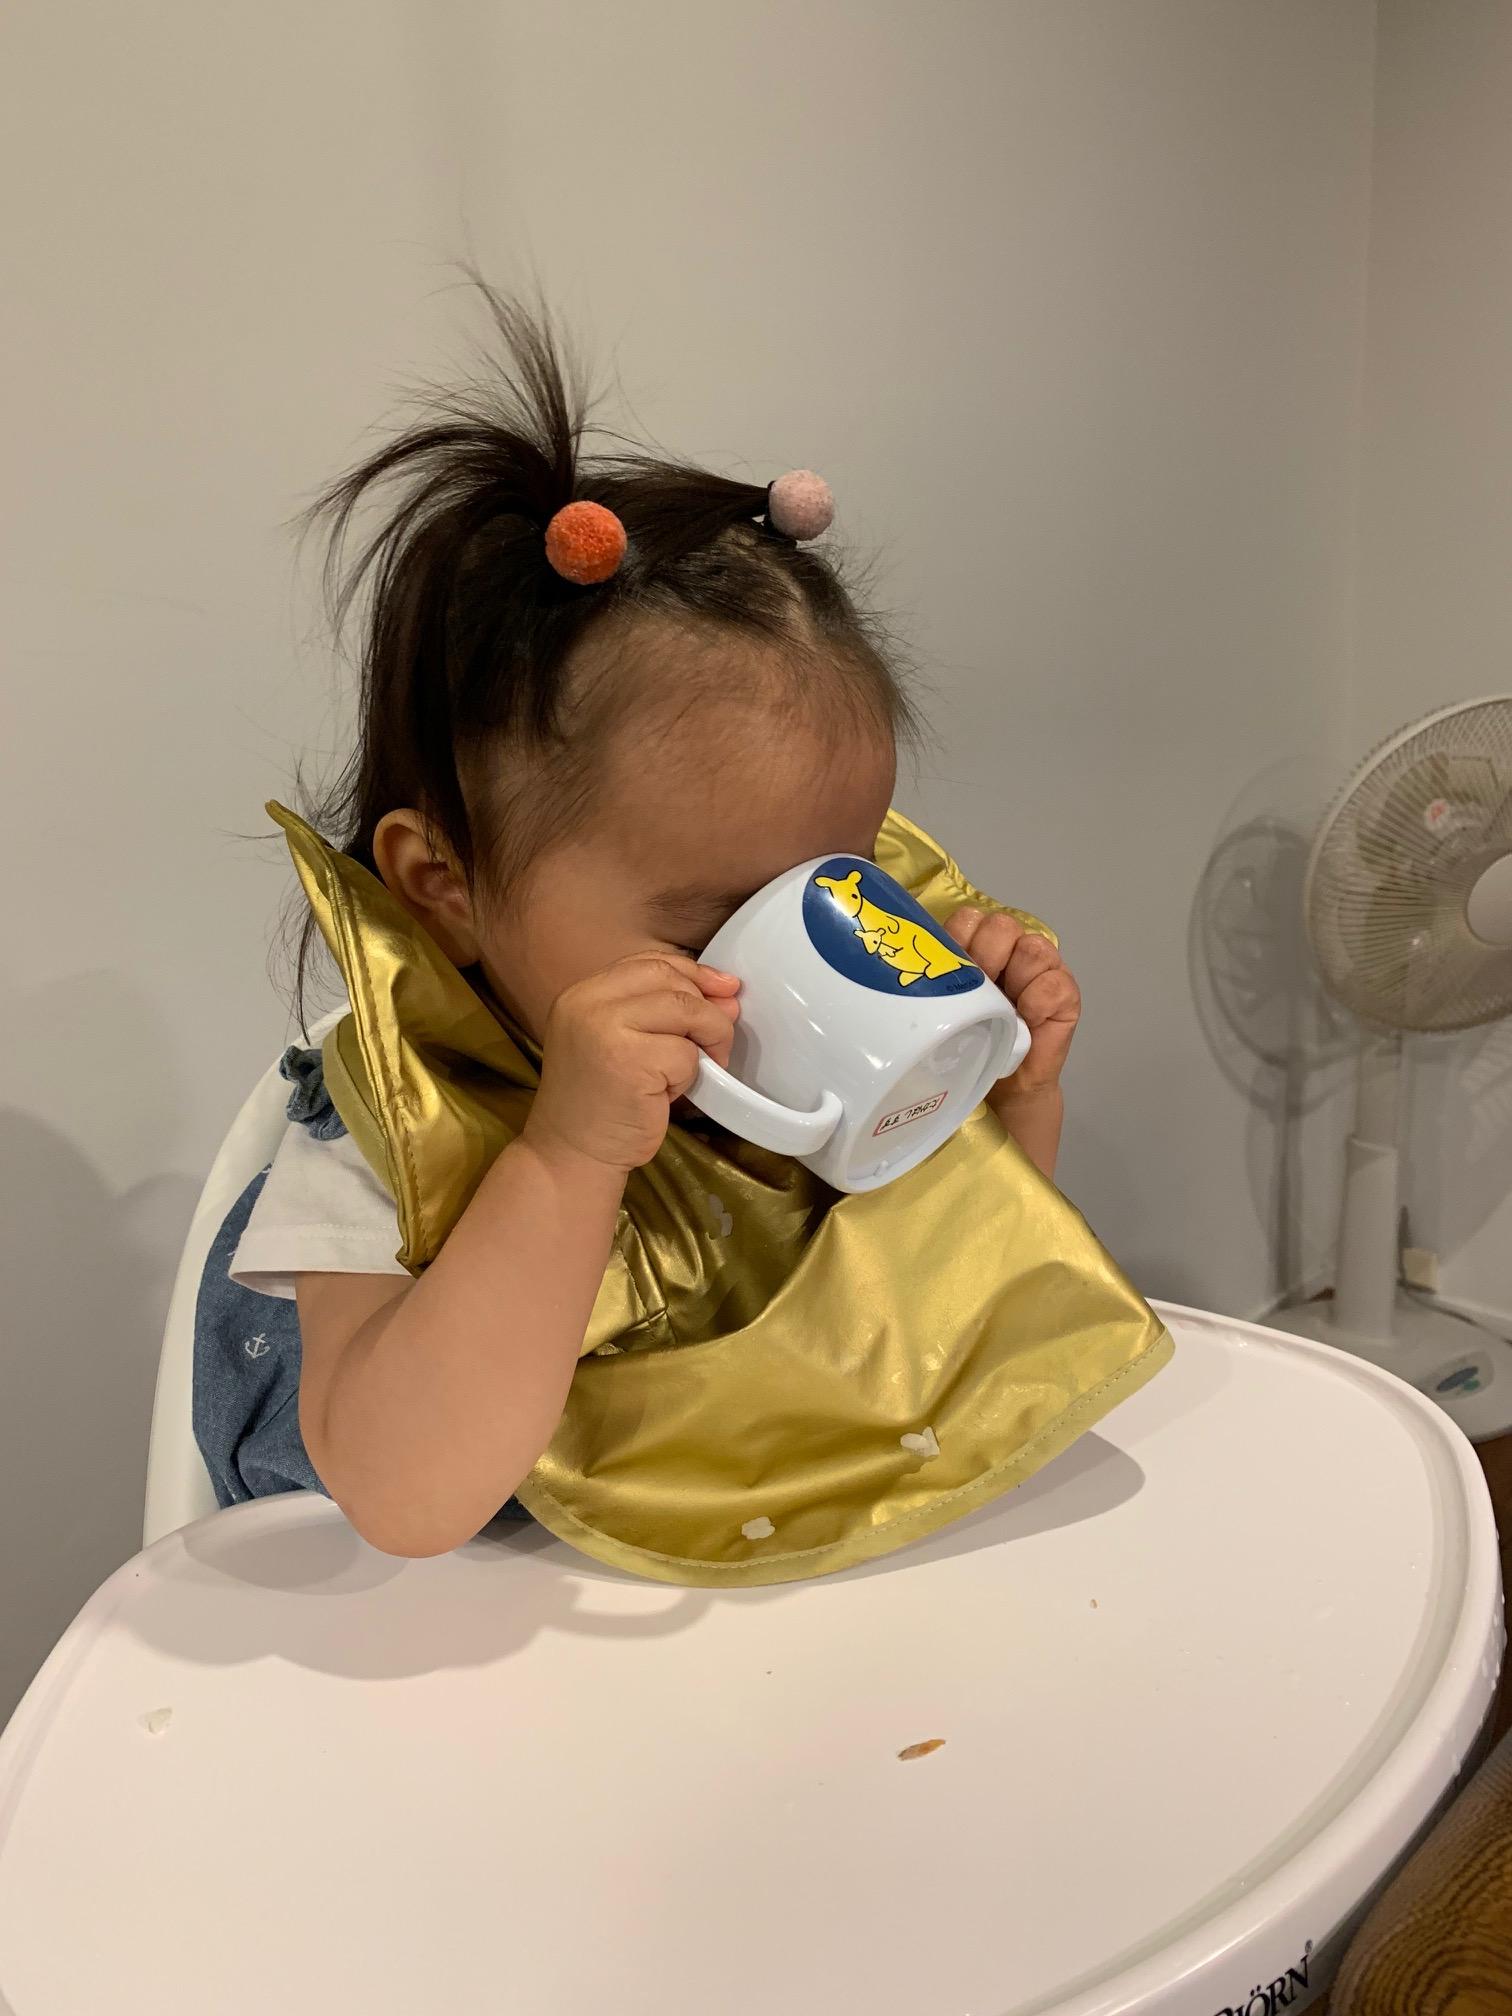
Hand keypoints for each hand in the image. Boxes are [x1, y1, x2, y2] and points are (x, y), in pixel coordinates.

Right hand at [525, 954, 740, 1174]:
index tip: (722, 988)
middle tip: (717, 1041)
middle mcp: (588, 1003)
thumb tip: (727, 995)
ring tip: (694, 1071)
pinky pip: (687, 1053)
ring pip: (686, 1010)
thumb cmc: (601, 1104)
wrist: (570, 1154)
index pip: (650, 962)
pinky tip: (665, 1094)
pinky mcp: (629, 1061)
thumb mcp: (623, 1043)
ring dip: (706, 1040)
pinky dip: (689, 1076)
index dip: (693, 972)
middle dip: (707, 1008)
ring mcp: (605, 1029)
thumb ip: (663, 1013)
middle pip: (671, 979)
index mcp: (583, 994)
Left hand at [946, 907, 1080, 1165]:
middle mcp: (1012, 949)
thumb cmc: (970, 1042)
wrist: (1002, 1087)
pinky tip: (1025, 1020)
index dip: (959, 941)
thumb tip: (895, 963)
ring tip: (1003, 1009)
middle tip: (977, 992)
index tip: (949, 973)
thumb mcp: (946, 1007)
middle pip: (1001, 926)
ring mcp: (1043, 968)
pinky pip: (1053, 983)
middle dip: (985, 957)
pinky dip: (1036, 1001)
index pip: (969, 918)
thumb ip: (934, 979)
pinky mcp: (1066, 993)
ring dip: (1013, 979)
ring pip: (1031, 948)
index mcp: (979, 945)